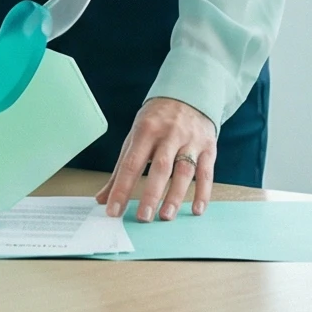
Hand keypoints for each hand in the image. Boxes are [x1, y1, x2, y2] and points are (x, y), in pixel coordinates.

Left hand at [97, 95, 216, 221]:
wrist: (188, 94)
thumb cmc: (156, 120)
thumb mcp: (135, 136)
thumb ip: (121, 169)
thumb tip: (103, 198)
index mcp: (145, 131)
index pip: (131, 163)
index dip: (122, 188)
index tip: (113, 210)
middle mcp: (169, 135)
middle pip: (160, 167)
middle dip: (151, 194)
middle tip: (142, 217)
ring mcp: (190, 141)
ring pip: (184, 171)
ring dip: (175, 196)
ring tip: (166, 216)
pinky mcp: (208, 147)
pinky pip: (206, 172)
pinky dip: (202, 192)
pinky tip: (196, 210)